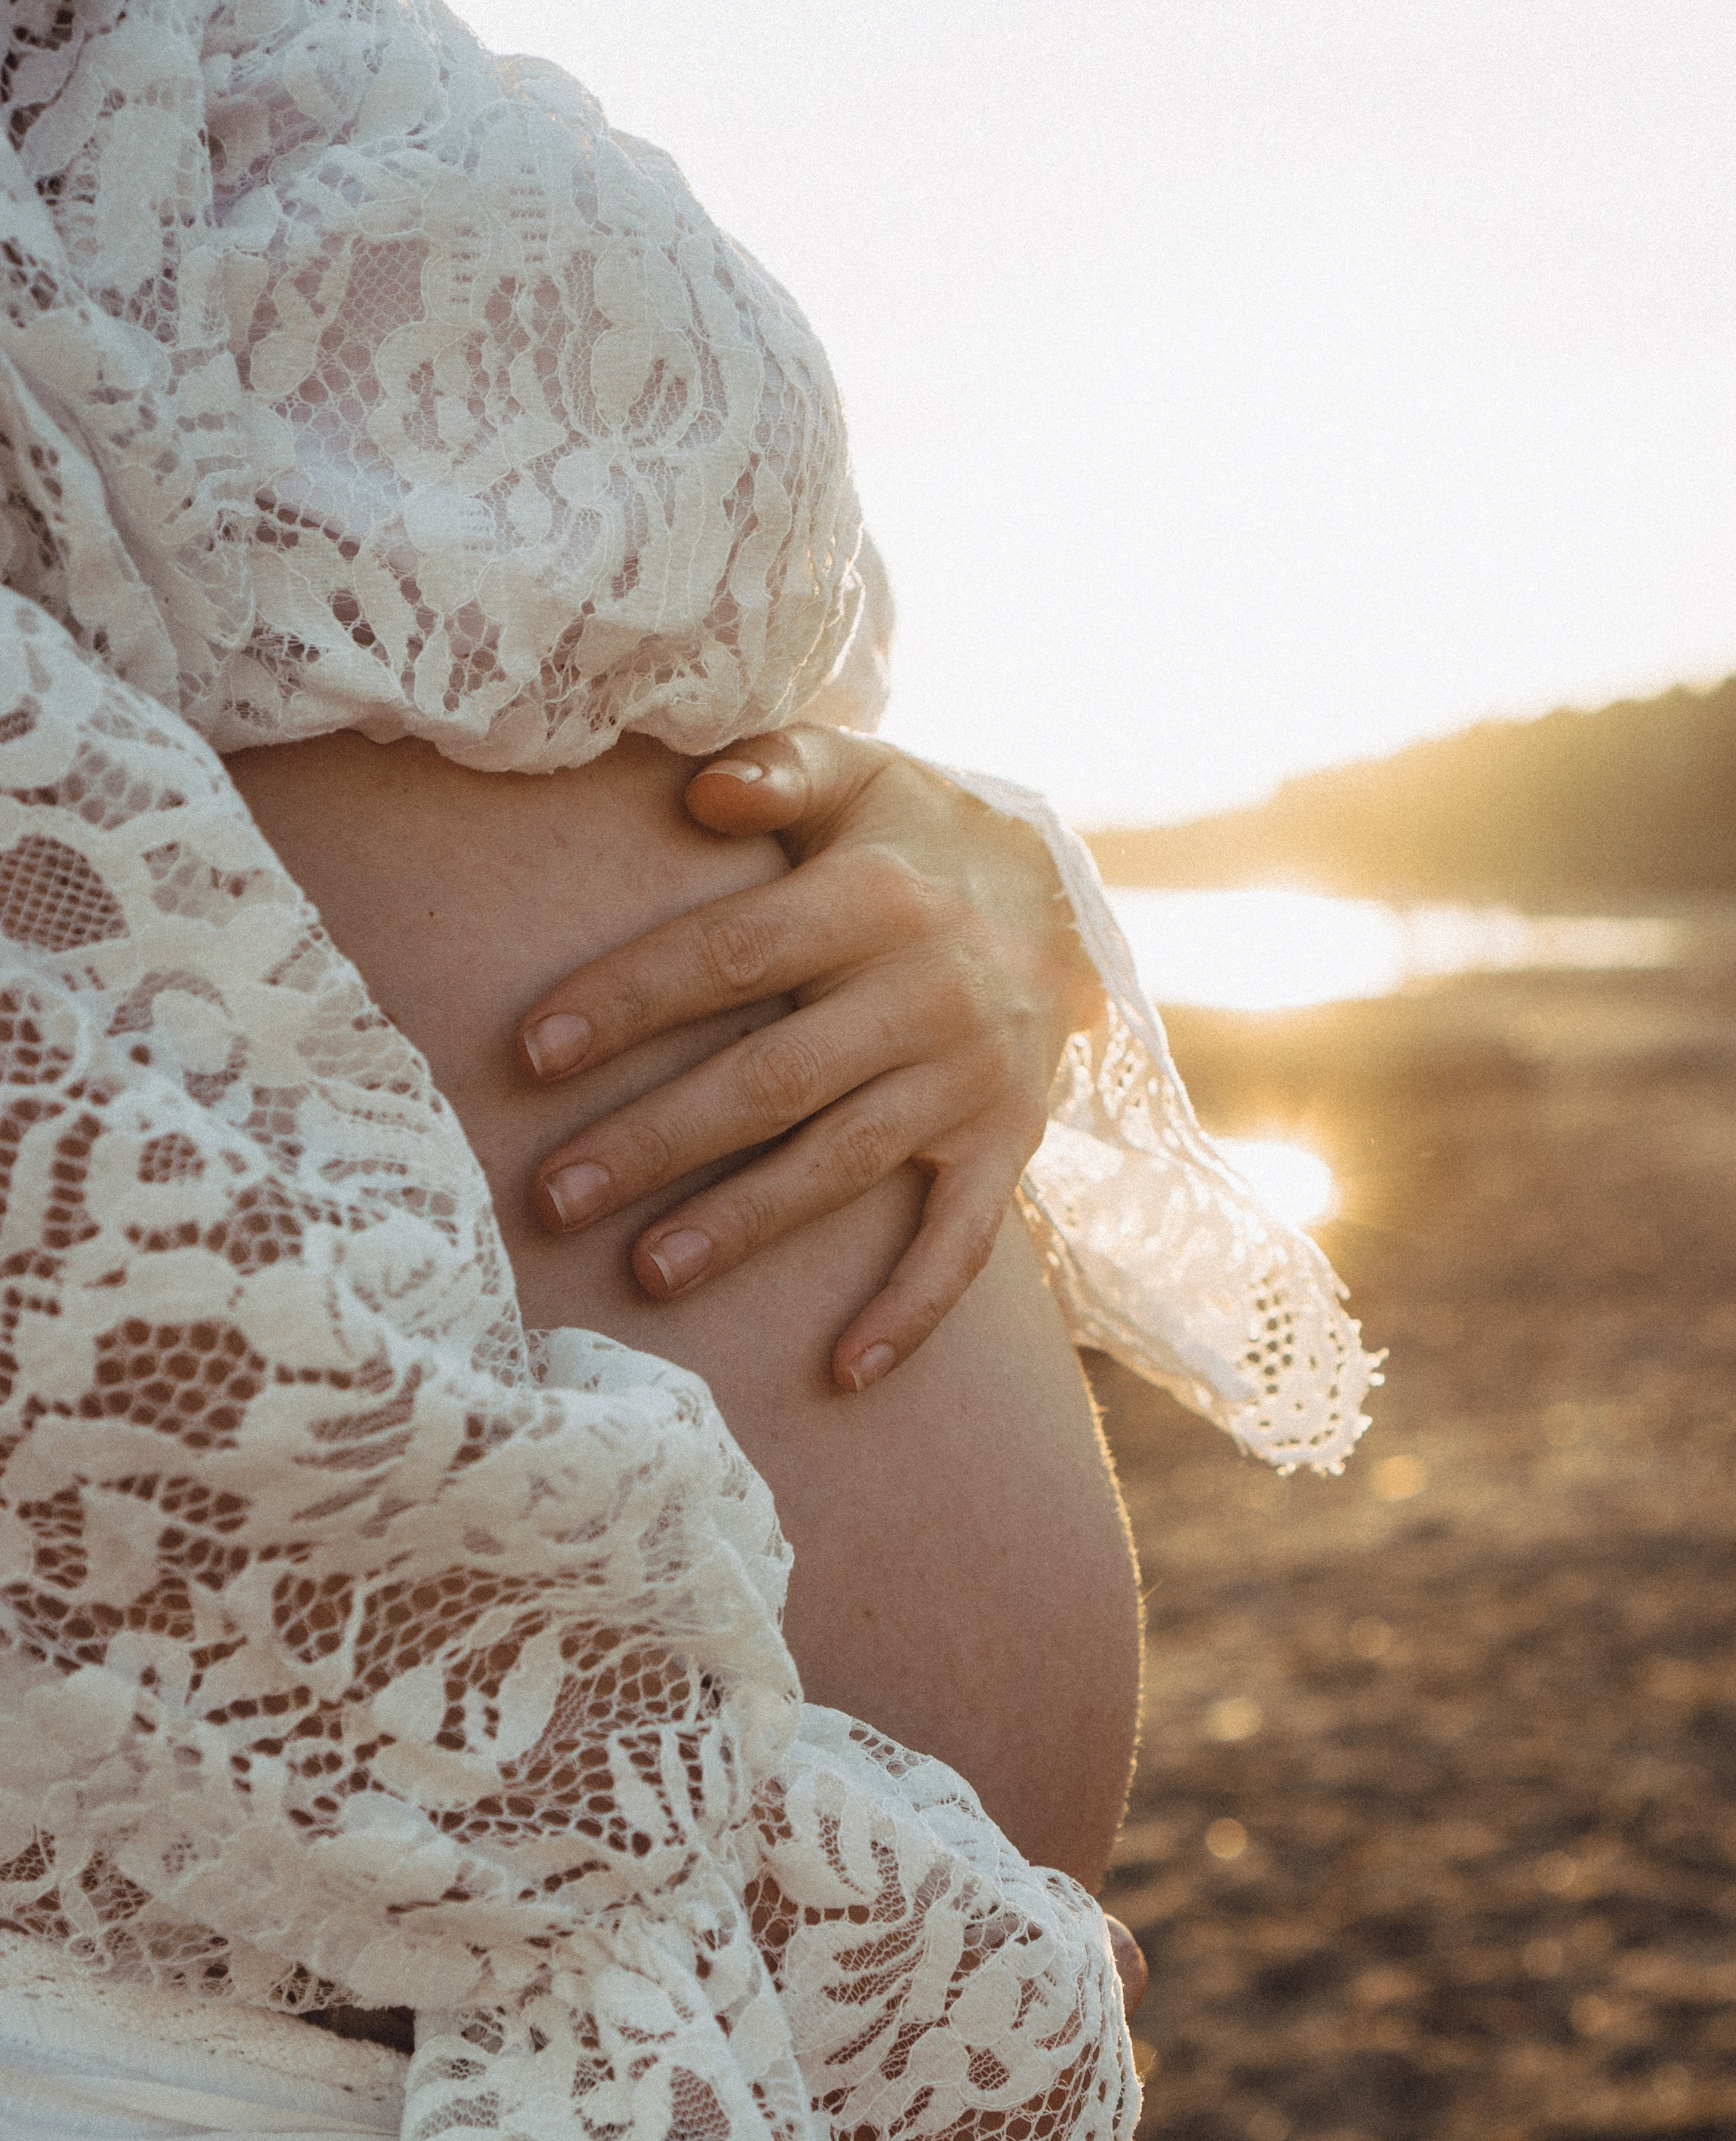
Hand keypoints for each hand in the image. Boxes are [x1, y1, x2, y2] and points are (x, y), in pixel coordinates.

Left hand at [517, 724, 1101, 1391]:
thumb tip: (703, 788)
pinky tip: (841, 1373)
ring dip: (745, 1224)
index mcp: (877, 896)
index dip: (630, 1002)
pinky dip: (910, 1310)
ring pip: (844, 1163)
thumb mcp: (859, 775)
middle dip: (658, 1140)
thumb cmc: (911, 838)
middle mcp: (930, 991)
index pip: (731, 954)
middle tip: (553, 1196)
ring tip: (645, 1275)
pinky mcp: (1007, 1146)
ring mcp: (973, 1080)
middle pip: (774, 1077)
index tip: (530, 1054)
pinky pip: (962, 1241)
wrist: (1065, 900)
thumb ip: (779, 767)